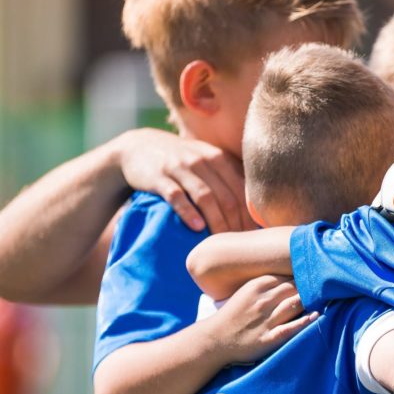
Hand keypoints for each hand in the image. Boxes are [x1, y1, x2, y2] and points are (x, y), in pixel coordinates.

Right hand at [113, 128, 254, 232]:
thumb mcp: (206, 160)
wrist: (138, 147)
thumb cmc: (180, 161)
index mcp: (218, 157)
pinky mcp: (158, 177)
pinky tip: (197, 228)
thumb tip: (255, 209)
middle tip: (239, 246)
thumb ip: (228, 177)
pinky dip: (188, 212)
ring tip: (222, 242)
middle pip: (226, 196)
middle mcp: (201, 160)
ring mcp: (179, 168)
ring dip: (216, 221)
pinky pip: (176, 196)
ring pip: (205, 197)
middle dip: (236, 223)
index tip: (253, 236)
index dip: (249, 215)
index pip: (241, 189)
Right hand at [203, 275, 317, 363]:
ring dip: (311, 301)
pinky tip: (316, 317)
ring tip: (327, 298)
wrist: (214, 339)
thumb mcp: (246, 291)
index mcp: (257, 285)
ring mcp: (265, 319)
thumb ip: (267, 283)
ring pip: (295, 304)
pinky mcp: (268, 338)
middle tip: (327, 285)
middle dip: (311, 286)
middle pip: (295, 288)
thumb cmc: (233, 314)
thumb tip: (292, 275)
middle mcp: (263, 300)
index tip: (318, 274)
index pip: (288, 275)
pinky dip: (304, 322)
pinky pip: (290, 328)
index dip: (304, 274)